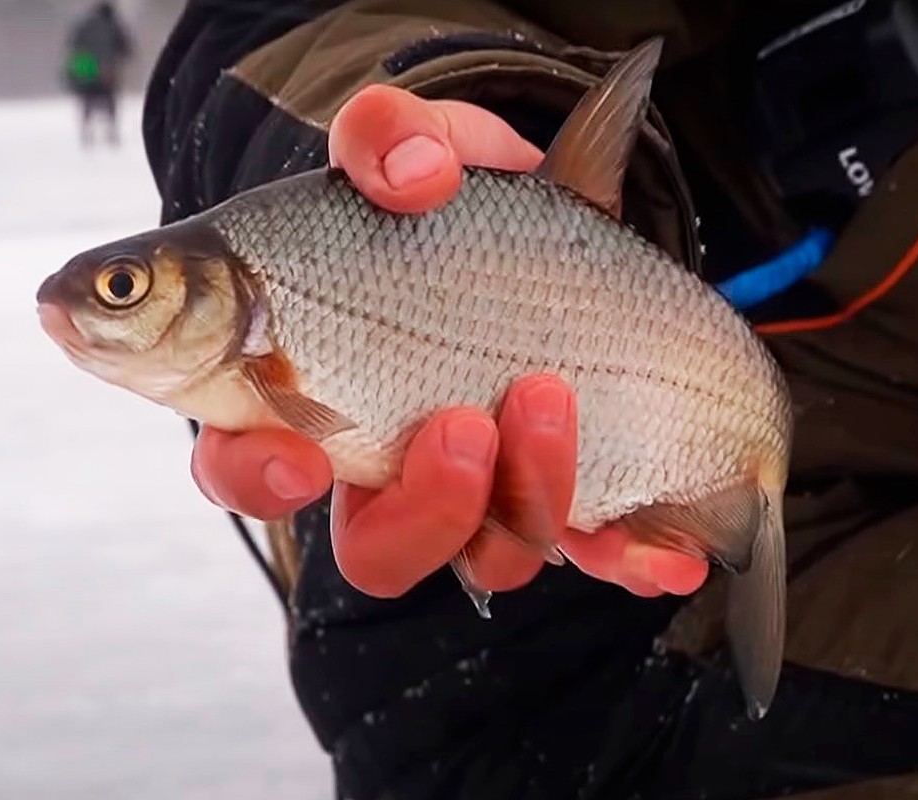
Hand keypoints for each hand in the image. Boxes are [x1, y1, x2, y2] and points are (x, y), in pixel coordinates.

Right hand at [191, 85, 708, 599]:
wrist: (538, 222)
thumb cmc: (445, 197)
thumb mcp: (411, 146)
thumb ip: (386, 137)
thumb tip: (412, 175)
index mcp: (312, 391)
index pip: (248, 465)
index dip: (259, 476)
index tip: (301, 454)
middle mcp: (389, 464)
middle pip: (377, 548)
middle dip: (424, 509)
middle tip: (463, 424)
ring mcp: (480, 490)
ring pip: (483, 555)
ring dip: (524, 500)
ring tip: (554, 397)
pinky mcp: (565, 493)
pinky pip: (591, 552)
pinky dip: (628, 558)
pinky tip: (670, 551)